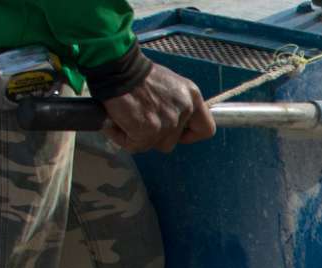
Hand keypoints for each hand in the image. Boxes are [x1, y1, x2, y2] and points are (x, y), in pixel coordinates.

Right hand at [101, 63, 215, 152]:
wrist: (117, 67)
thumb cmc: (137, 73)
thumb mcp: (169, 84)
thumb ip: (176, 104)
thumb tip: (171, 122)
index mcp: (192, 96)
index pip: (206, 129)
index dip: (190, 135)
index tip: (178, 133)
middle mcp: (184, 110)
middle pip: (173, 140)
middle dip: (155, 134)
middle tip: (140, 117)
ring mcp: (168, 123)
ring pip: (155, 144)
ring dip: (139, 136)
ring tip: (126, 117)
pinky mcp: (148, 131)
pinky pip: (135, 145)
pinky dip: (122, 137)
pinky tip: (116, 122)